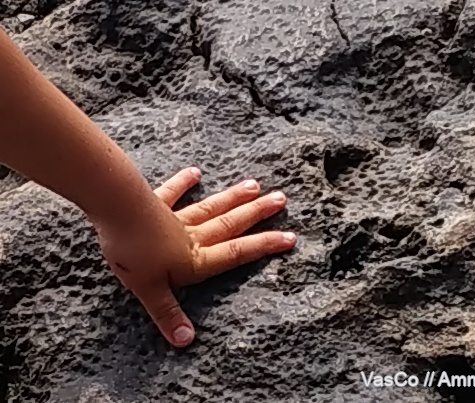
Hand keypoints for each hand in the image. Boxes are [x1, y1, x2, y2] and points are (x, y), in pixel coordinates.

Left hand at [93, 167, 295, 346]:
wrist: (116, 211)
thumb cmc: (132, 251)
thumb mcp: (150, 290)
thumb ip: (168, 313)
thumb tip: (186, 341)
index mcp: (195, 258)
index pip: (236, 253)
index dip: (264, 247)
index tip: (289, 238)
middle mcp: (192, 236)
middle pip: (231, 224)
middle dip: (257, 214)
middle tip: (281, 200)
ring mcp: (176, 217)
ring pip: (211, 208)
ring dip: (234, 198)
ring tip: (255, 186)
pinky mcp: (156, 204)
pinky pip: (173, 193)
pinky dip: (184, 183)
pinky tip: (196, 172)